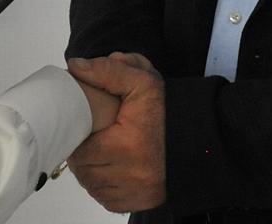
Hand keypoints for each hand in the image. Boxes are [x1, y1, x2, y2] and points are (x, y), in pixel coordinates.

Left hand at [65, 53, 166, 211]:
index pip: (80, 150)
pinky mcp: (141, 203)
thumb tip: (75, 68)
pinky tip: (111, 169)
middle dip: (83, 156)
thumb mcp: (142, 80)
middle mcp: (132, 175)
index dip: (78, 138)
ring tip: (100, 152)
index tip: (84, 128)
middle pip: (84, 171)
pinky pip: (107, 199)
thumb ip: (107, 71)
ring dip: (92, 171)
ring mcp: (137, 193)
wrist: (196, 134)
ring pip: (93, 187)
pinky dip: (104, 186)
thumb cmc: (166, 108)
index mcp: (128, 145)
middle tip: (90, 138)